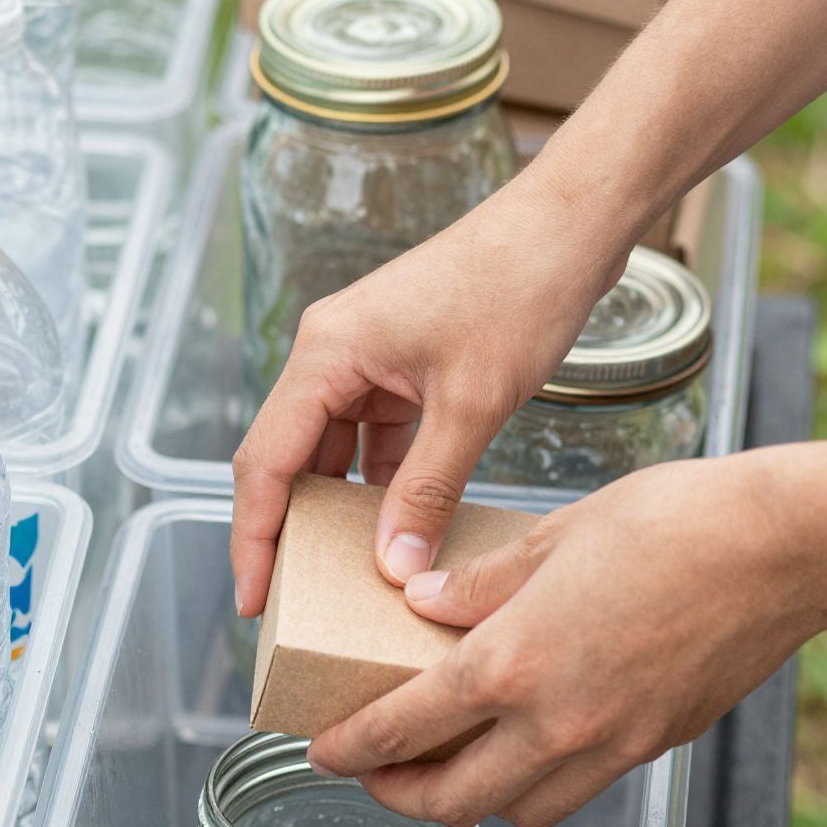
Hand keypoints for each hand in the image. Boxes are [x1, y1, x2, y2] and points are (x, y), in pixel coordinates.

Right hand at [230, 163, 629, 616]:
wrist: (573, 223)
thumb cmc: (521, 288)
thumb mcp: (472, 404)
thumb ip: (426, 491)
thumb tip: (393, 567)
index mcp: (326, 352)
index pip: (266, 462)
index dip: (254, 538)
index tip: (255, 602)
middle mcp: (332, 352)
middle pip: (288, 459)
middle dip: (287, 532)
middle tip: (290, 603)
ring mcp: (367, 358)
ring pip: (331, 452)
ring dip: (338, 511)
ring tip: (341, 579)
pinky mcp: (402, 365)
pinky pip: (374, 438)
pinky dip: (382, 484)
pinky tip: (398, 530)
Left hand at [305, 450, 826, 826]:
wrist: (783, 550)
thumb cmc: (675, 523)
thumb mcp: (552, 537)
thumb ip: (477, 583)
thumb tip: (419, 599)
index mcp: (512, 663)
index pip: (404, 728)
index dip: (351, 748)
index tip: (323, 750)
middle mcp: (555, 724)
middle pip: (453, 800)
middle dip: (399, 796)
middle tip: (374, 773)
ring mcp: (610, 745)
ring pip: (516, 810)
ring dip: (470, 799)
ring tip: (448, 764)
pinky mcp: (653, 746)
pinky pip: (575, 789)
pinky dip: (536, 783)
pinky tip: (527, 743)